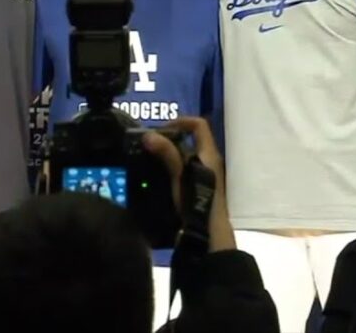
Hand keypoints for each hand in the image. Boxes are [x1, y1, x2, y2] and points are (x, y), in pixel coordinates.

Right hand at [142, 116, 234, 251]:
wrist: (207, 235)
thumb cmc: (198, 200)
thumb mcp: (181, 175)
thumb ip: (167, 154)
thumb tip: (149, 135)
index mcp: (209, 154)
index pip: (198, 125)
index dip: (181, 121)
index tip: (162, 128)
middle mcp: (208, 162)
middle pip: (189, 141)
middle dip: (168, 139)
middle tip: (148, 144)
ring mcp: (203, 177)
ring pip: (184, 157)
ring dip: (166, 155)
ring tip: (146, 158)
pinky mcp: (196, 190)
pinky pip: (181, 171)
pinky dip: (168, 169)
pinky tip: (153, 177)